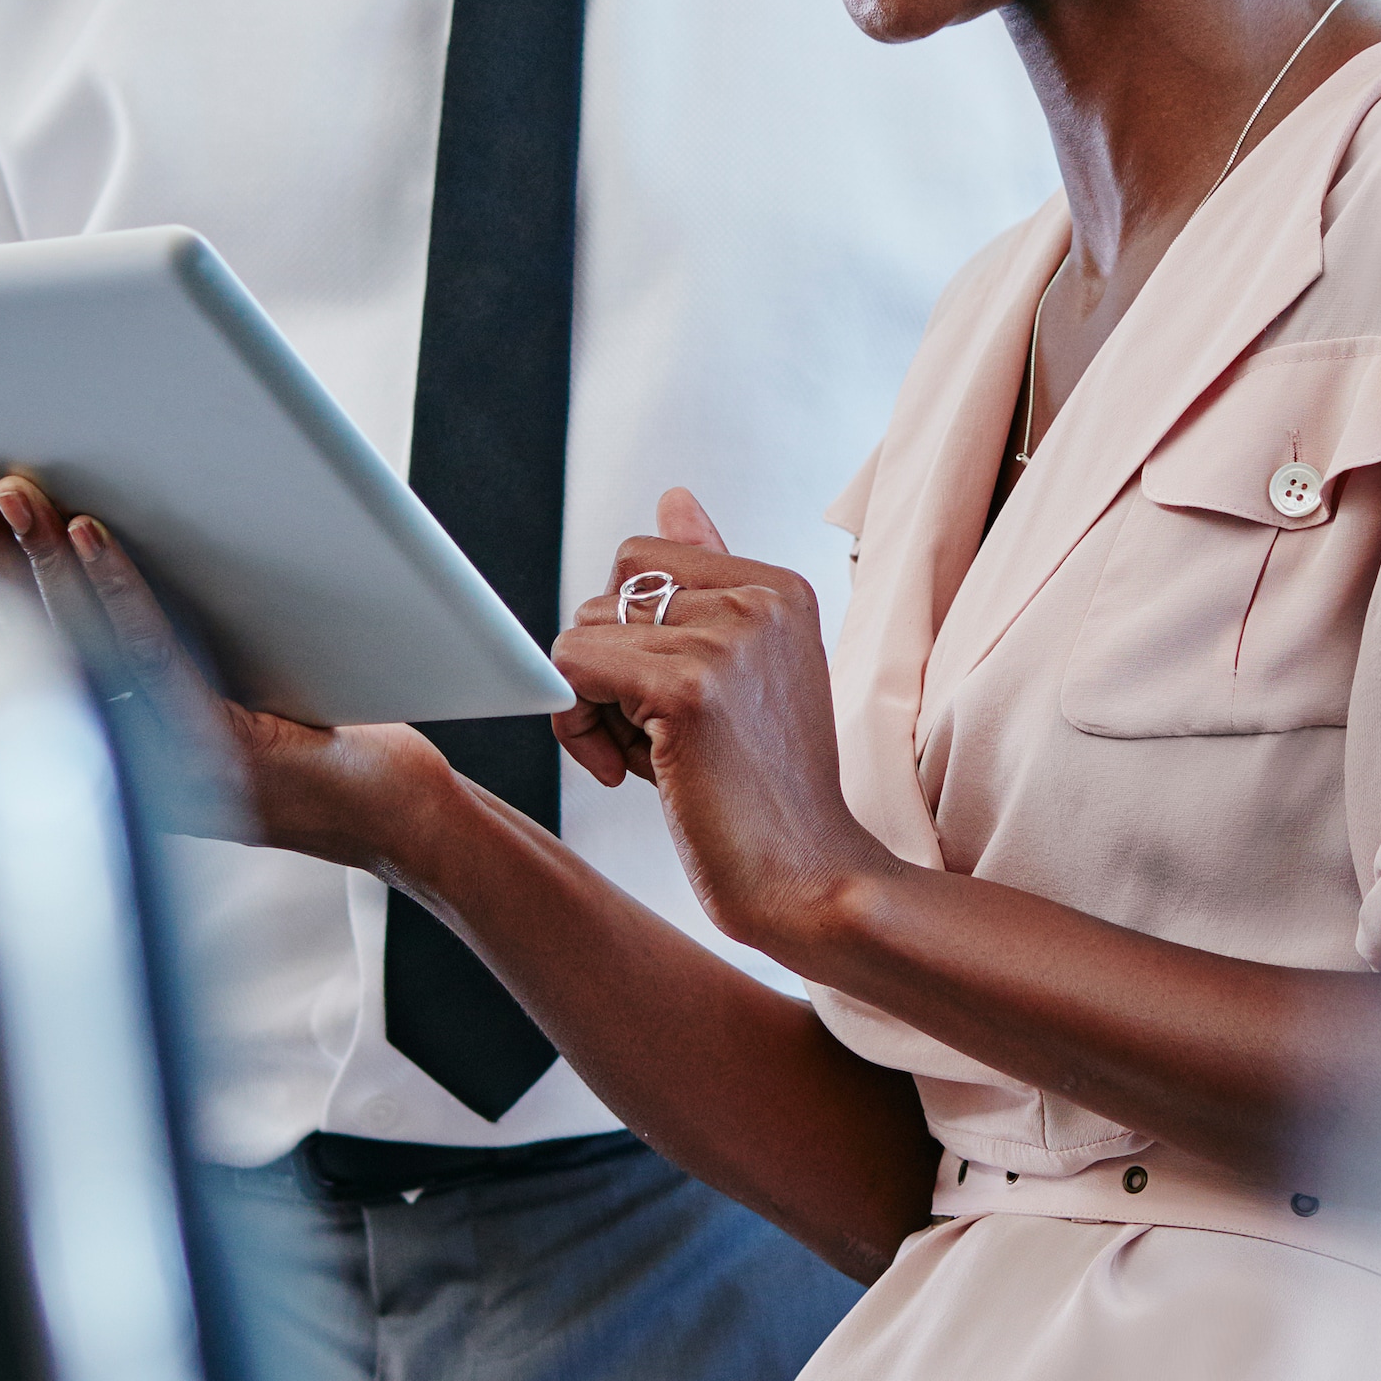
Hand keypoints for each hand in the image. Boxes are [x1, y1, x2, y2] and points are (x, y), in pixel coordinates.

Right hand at [0, 466, 466, 869]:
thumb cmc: (279, 740)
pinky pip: (150, 642)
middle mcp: (102, 752)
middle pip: (9, 642)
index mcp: (79, 743)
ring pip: (69, 634)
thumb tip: (53, 542)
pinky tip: (90, 528)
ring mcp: (150, 743)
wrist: (370, 807)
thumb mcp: (178, 694)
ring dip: (25, 556)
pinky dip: (117, 581)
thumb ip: (114, 644)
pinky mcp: (207, 727)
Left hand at [557, 489, 906, 962]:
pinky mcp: (687, 689)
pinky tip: (623, 773)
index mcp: (779, 586)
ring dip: (591, 705)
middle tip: (648, 738)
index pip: (644, 558)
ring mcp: (727, 639)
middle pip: (607, 590)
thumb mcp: (745, 673)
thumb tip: (672, 497)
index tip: (661, 704)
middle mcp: (760, 598)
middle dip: (605, 666)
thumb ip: (707, 585)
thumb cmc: (766, 793)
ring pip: (580, 631)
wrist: (811, 882)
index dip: (630, 634)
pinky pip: (569, 668)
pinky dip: (574, 725)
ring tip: (651, 762)